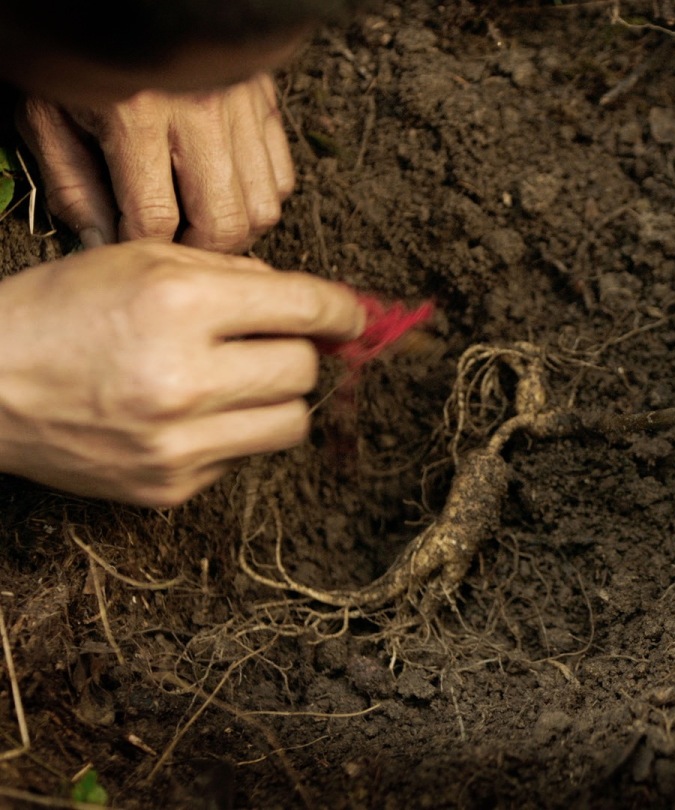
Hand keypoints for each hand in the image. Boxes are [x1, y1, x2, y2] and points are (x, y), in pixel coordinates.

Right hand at [0, 243, 364, 506]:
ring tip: (235, 378)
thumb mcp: (142, 261)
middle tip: (265, 342)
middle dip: (297, 351)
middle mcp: (182, 378)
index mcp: (178, 305)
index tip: (354, 317)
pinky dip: (230, 431)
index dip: (342, 311)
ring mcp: (176, 442)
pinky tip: (186, 412)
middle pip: (303, 370)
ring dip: (276, 397)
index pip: (305, 308)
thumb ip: (235, 275)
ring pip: (290, 424)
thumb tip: (315, 303)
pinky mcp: (168, 487)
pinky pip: (241, 456)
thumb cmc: (61, 311)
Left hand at [17, 73, 294, 252]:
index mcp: (136, 114)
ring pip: (263, 206)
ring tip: (201, 224)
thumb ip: (72, 184)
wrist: (129, 2)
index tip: (127, 244)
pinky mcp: (264, 101)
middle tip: (173, 246)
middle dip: (197, 250)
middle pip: (224, 222)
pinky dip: (258, 197)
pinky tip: (224, 192)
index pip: (156, 218)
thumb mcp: (48, 115)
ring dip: (234, 229)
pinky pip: (281, 176)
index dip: (141, 245)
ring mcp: (240, 106)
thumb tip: (102, 240)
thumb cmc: (80, 53)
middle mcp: (199, 112)